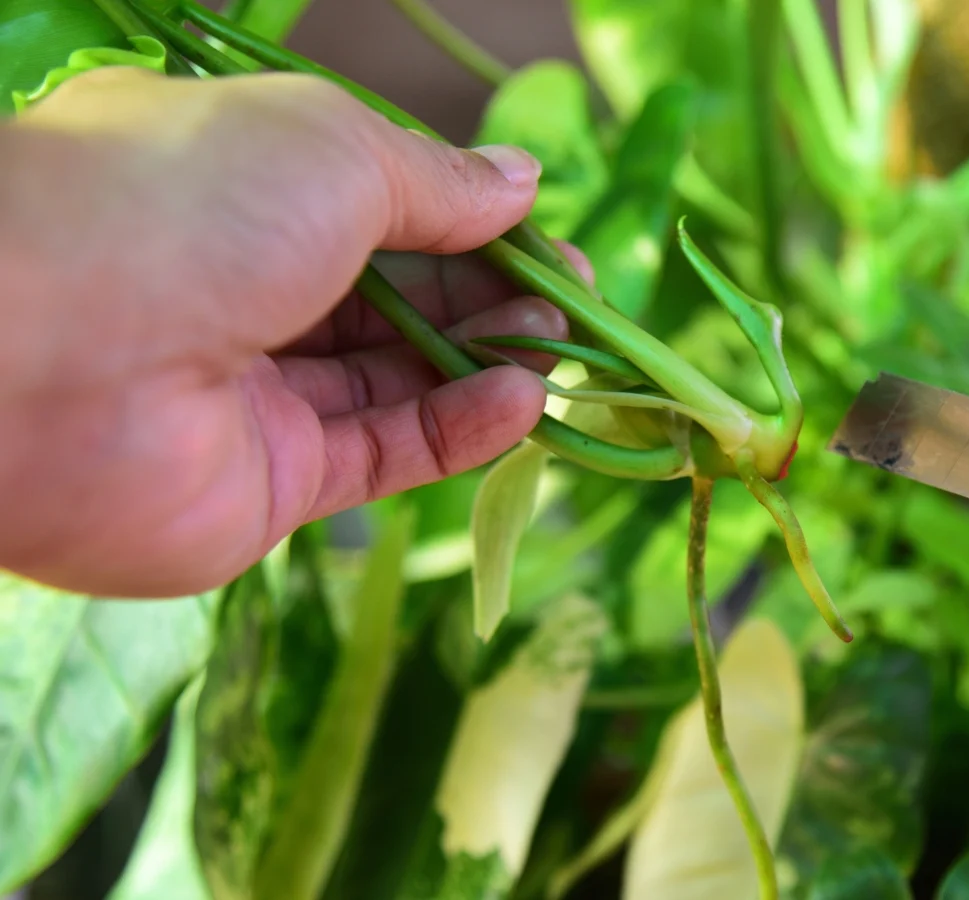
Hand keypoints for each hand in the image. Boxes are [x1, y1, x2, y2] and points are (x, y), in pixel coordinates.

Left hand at [0, 67, 582, 597]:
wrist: (39, 358)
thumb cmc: (183, 206)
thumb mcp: (333, 151)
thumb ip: (436, 181)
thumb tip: (520, 182)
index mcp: (237, 186)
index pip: (379, 208)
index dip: (473, 225)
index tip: (551, 244)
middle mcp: (240, 285)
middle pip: (396, 297)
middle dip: (492, 295)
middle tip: (575, 305)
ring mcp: (253, 391)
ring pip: (396, 378)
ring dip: (487, 359)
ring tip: (559, 349)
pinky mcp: (268, 483)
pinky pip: (382, 452)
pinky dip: (459, 429)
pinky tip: (523, 403)